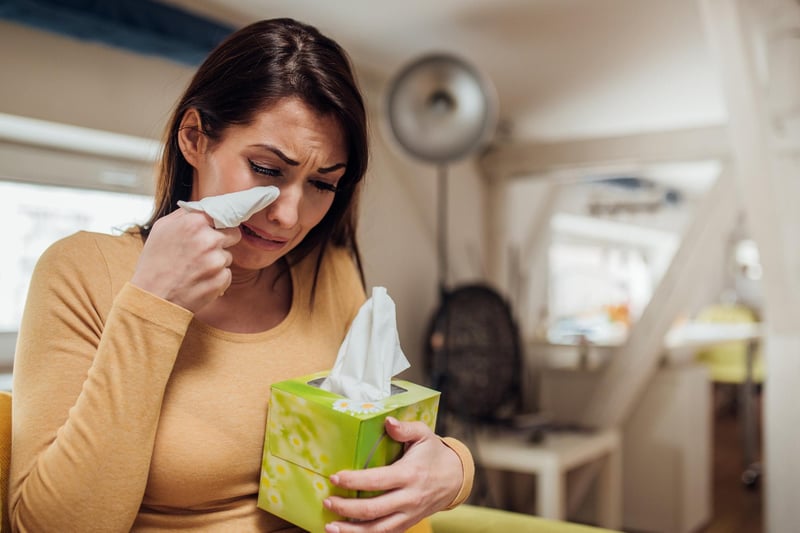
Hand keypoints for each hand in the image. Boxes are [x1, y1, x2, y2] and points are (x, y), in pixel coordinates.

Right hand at [131, 208, 240, 311]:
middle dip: (221, 242)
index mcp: (194, 223)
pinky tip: (199, 281)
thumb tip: (204, 208)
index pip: (224, 215)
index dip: (221, 223)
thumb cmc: (154, 263)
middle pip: (233, 235)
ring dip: (216, 262)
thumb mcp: (162, 228)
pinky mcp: (221, 279)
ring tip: (194, 269)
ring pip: (228, 256)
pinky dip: (216, 278)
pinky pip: (227, 274)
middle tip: (202, 252)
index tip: (219, 227)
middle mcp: (208, 240)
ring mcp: (216, 261)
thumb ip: (186, 214)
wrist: (152, 298)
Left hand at [323, 417, 462, 532]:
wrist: (456, 478)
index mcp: (409, 474)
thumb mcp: (424, 435)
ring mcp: (408, 514)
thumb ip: (405, 428)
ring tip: (331, 527)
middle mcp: (409, 498)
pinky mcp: (408, 523)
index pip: (377, 481)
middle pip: (373, 509)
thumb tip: (387, 422)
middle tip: (327, 502)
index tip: (335, 478)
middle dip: (346, 508)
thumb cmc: (434, 454)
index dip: (354, 481)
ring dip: (352, 531)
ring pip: (378, 529)